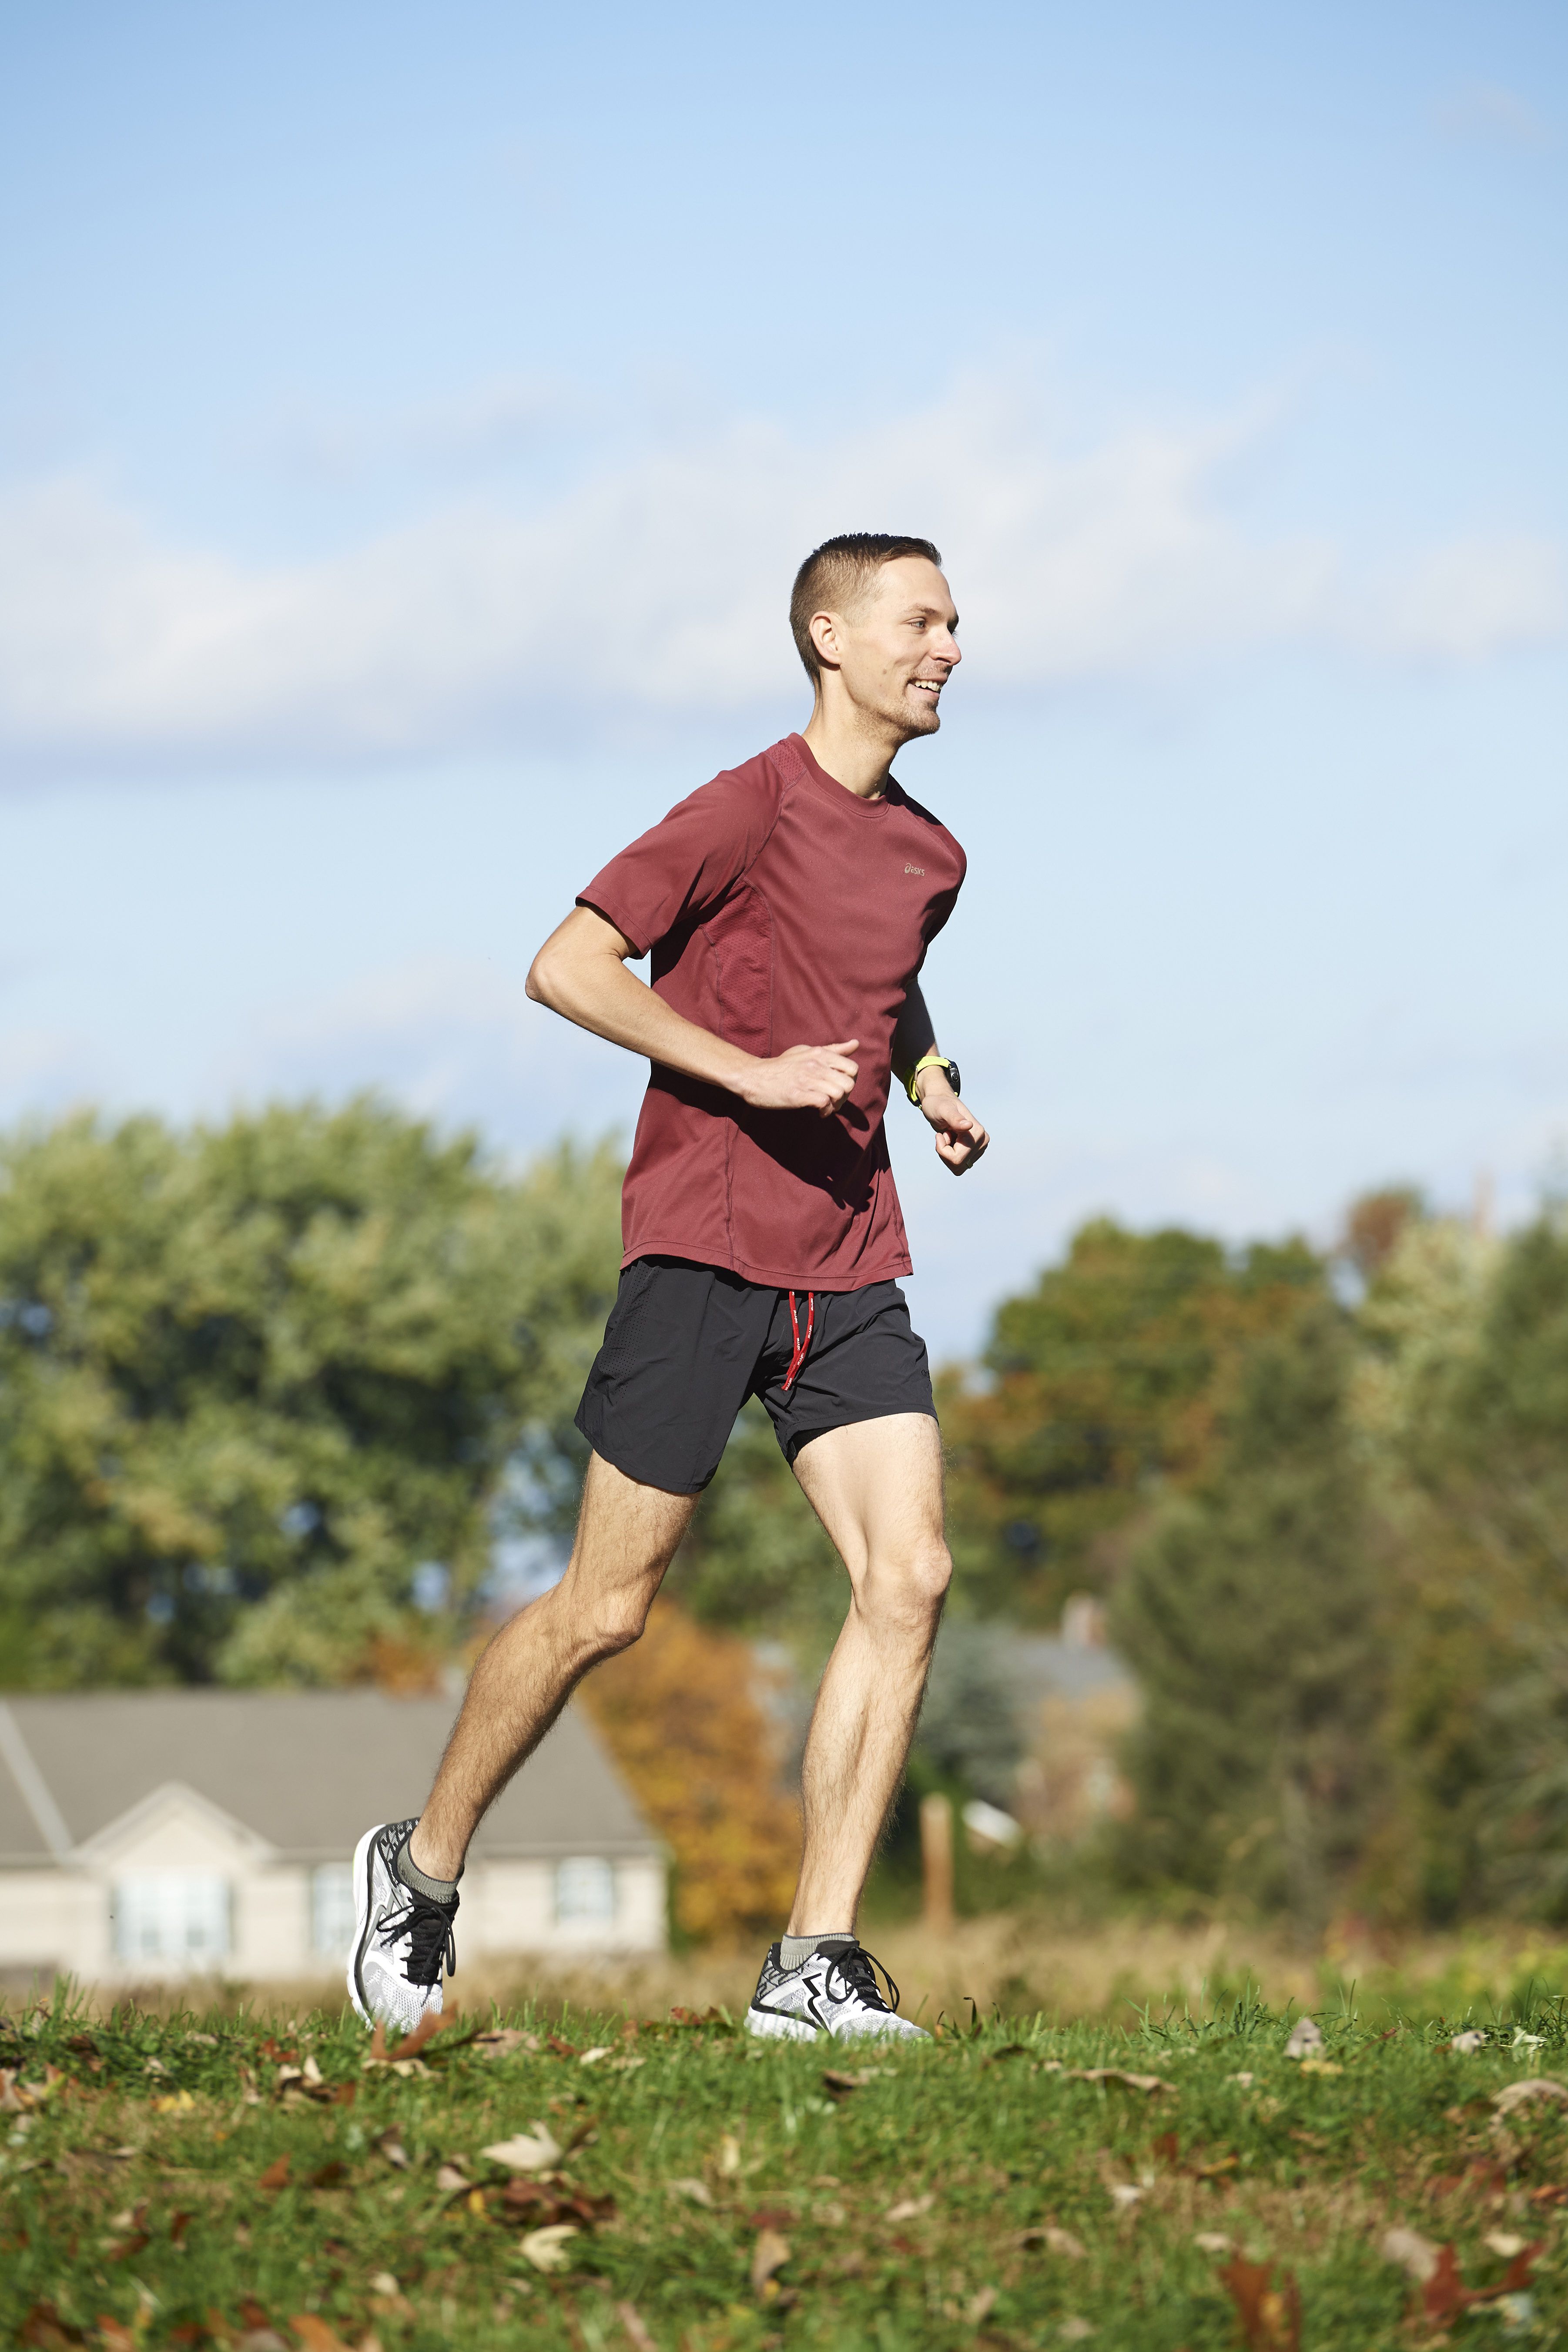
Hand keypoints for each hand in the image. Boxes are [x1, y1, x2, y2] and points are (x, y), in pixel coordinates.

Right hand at [739, 1039, 859, 1115]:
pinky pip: (824, 1103)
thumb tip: (856, 1044)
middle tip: (833, 1101)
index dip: (850, 1082)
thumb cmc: (781, 1066)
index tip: (838, 1087)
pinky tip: (818, 1112)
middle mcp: (815, 1065)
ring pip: (838, 1094)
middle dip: (845, 1097)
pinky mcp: (798, 1095)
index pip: (853, 1068)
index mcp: (819, 1053)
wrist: (754, 1077)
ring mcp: (807, 1079)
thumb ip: (833, 1049)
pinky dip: (825, 1111)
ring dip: (835, 1106)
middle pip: (849, 1084)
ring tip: (825, 1107)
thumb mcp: (807, 1051)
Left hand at [918, 1076, 988, 1172]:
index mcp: (978, 1133)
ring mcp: (980, 1147)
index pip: (956, 1158)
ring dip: (947, 1154)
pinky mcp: (975, 1151)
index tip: (941, 1134)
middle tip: (945, 1134)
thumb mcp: (942, 1110)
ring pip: (958, 1167)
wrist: (940, 1102)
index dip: (942, 1149)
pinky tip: (951, 1141)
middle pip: (958, 1165)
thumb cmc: (938, 1104)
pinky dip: (950, 1156)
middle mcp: (983, 1141)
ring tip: (948, 1136)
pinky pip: (959, 1165)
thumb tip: (969, 1125)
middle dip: (944, 1153)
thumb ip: (955, 1118)